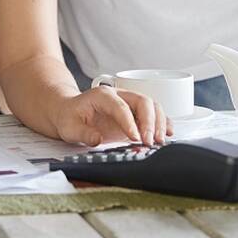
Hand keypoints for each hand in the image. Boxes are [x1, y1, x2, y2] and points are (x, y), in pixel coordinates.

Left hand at [52, 86, 171, 146]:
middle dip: (150, 122)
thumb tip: (97, 139)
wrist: (69, 112)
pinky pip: (154, 114)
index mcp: (103, 96)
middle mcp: (119, 96)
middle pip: (143, 102)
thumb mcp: (69, 127)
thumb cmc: (69, 118)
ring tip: (160, 141)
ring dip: (159, 123)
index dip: (130, 123)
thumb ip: (83, 133)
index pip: (121, 107)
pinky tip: (168, 133)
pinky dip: (163, 122)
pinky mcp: (135, 114)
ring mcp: (129, 104)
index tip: (135, 138)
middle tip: (149, 142)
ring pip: (152, 106)